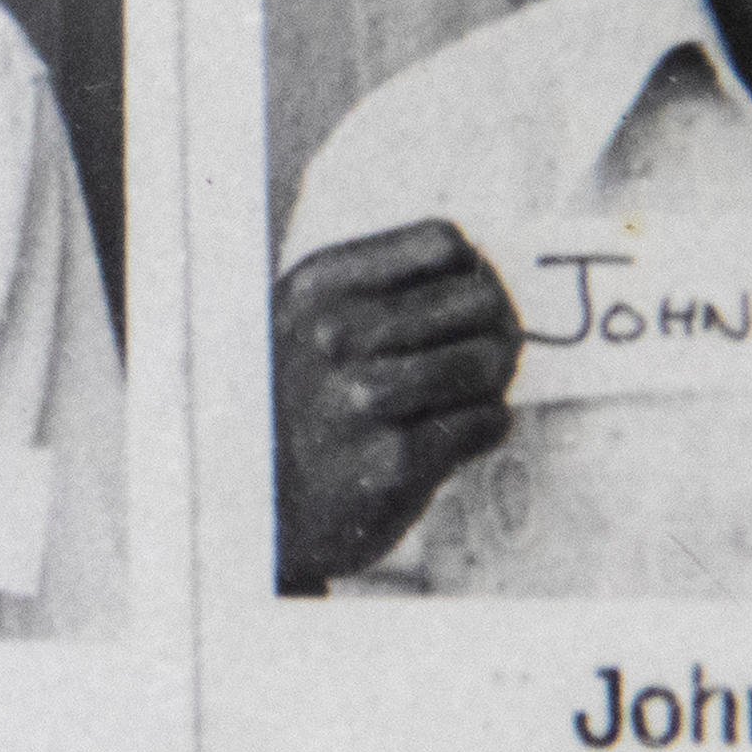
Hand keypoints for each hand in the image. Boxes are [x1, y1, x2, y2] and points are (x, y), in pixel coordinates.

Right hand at [275, 221, 521, 593]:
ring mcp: (363, 399)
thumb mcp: (303, 320)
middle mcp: (335, 335)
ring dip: (494, 380)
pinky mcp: (394, 461)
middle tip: (492, 351)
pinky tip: (456, 433)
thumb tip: (482, 272)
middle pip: (475, 300)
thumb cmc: (293, 407)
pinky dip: (487, 426)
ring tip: (473, 393)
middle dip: (496, 326)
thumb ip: (378, 286)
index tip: (470, 299)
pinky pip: (487, 421)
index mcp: (317, 287)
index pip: (441, 243)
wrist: (254, 508)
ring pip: (486, 361)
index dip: (470, 272)